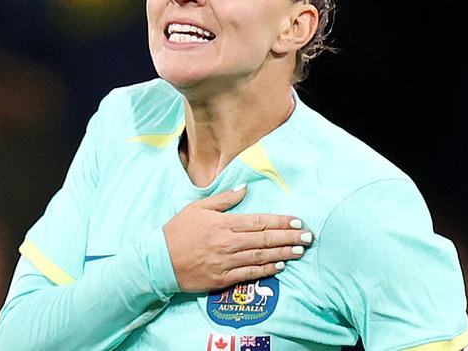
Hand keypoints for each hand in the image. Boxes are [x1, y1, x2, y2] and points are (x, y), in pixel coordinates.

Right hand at [163, 185, 311, 291]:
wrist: (159, 261)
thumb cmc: (178, 231)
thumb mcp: (198, 207)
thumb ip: (224, 199)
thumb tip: (244, 188)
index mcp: (223, 224)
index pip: (259, 221)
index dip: (280, 222)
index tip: (297, 221)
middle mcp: (228, 243)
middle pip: (264, 239)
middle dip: (289, 237)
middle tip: (308, 236)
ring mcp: (226, 262)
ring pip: (261, 257)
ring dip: (283, 253)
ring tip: (300, 250)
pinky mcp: (222, 279)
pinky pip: (250, 274)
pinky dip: (266, 270)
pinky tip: (280, 266)